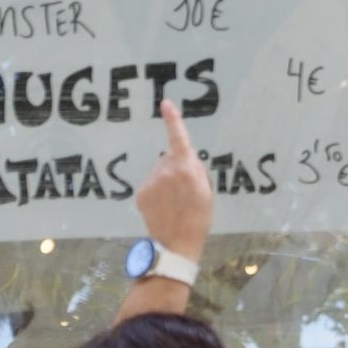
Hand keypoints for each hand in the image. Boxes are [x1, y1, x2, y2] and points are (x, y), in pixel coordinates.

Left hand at [136, 100, 212, 262]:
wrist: (176, 243)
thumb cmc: (199, 219)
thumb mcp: (206, 192)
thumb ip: (195, 170)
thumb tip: (186, 158)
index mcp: (185, 169)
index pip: (178, 139)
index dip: (173, 121)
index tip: (166, 104)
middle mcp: (165, 171)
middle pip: (171, 159)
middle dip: (178, 168)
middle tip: (188, 192)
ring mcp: (150, 182)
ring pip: (160, 172)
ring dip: (167, 181)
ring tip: (176, 203)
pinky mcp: (140, 193)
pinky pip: (151, 184)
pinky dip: (158, 191)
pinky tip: (164, 207)